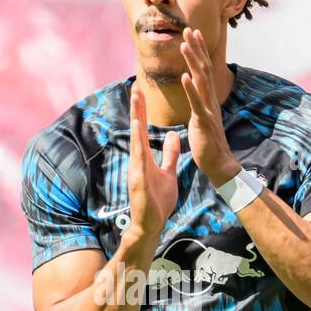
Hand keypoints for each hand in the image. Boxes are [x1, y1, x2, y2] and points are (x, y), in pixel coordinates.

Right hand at [126, 85, 180, 242]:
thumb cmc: (158, 200)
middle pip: (137, 129)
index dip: (142, 110)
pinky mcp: (137, 181)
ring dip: (135, 119)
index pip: (143, 130)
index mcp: (144, 158)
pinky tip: (138, 128)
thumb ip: (170, 154)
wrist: (151, 224)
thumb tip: (174, 135)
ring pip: (135, 140)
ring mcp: (135, 169)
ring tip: (136, 100)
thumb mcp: (168, 172)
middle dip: (137, 108)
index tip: (140, 91)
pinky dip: (138, 143)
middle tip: (135, 86)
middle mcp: (138, 160)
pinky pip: (138, 159)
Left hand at [179, 27, 240, 185]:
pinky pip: (196, 103)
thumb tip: (195, 92)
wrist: (218, 163)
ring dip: (192, 61)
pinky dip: (190, 89)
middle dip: (196, 48)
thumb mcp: (202, 117)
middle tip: (189, 29)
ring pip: (200, 81)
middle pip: (203, 69)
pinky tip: (184, 76)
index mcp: (207, 99)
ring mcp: (208, 109)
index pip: (203, 70)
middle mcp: (210, 100)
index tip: (193, 33)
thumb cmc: (208, 142)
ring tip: (184, 44)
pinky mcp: (204, 121)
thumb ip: (199, 103)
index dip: (199, 51)